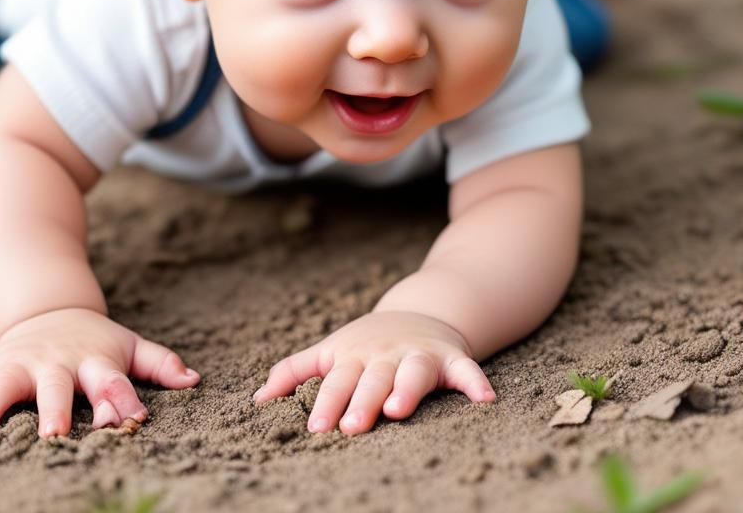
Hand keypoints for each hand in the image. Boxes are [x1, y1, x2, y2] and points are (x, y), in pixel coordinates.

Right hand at [0, 307, 199, 436]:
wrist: (50, 310)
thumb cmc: (97, 342)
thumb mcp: (129, 346)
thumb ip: (160, 364)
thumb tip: (194, 380)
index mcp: (95, 361)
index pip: (113, 381)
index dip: (122, 400)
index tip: (129, 419)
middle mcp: (58, 362)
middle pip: (57, 387)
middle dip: (55, 410)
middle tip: (53, 436)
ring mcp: (24, 362)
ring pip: (6, 383)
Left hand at [252, 310, 494, 435]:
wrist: (420, 313)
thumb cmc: (366, 345)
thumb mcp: (330, 351)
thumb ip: (295, 371)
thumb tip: (256, 400)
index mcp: (354, 356)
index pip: (337, 381)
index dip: (327, 403)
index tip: (317, 428)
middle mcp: (386, 355)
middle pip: (373, 378)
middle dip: (363, 401)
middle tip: (352, 427)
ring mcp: (420, 355)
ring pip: (414, 372)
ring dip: (408, 389)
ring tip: (399, 410)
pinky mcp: (452, 358)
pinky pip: (467, 370)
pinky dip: (476, 383)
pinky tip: (485, 401)